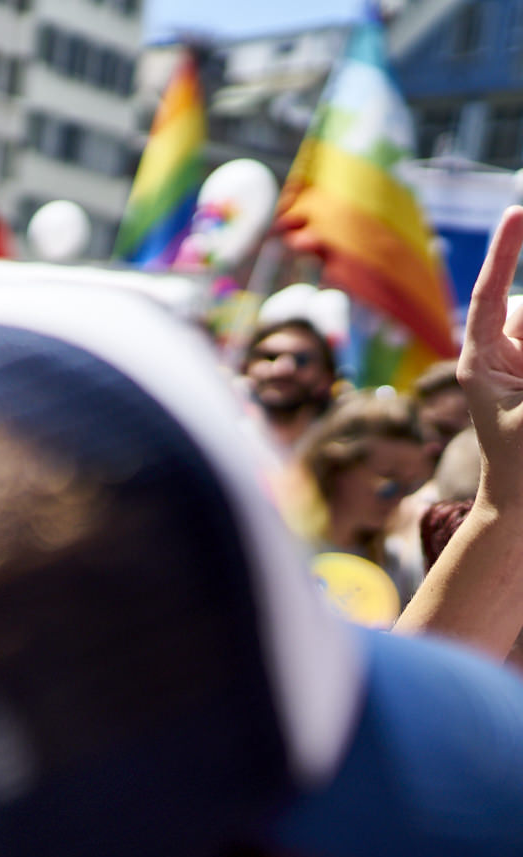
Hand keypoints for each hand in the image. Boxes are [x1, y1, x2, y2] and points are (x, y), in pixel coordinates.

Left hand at [458, 205, 522, 508]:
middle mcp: (499, 353)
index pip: (494, 294)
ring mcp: (522, 361)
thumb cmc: (521, 460)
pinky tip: (522, 396)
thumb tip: (521, 318)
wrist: (522, 503)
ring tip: (522, 399)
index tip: (518, 212)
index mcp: (480, 360)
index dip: (507, 252)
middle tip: (520, 376)